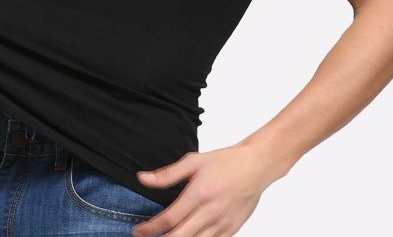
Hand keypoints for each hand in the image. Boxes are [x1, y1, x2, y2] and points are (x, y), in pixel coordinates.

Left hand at [131, 139, 286, 236]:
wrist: (256, 166)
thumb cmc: (224, 162)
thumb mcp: (193, 161)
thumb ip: (167, 174)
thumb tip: (142, 178)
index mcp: (199, 194)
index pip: (168, 219)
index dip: (149, 228)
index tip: (137, 230)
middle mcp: (210, 213)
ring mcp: (222, 225)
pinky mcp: (231, 231)